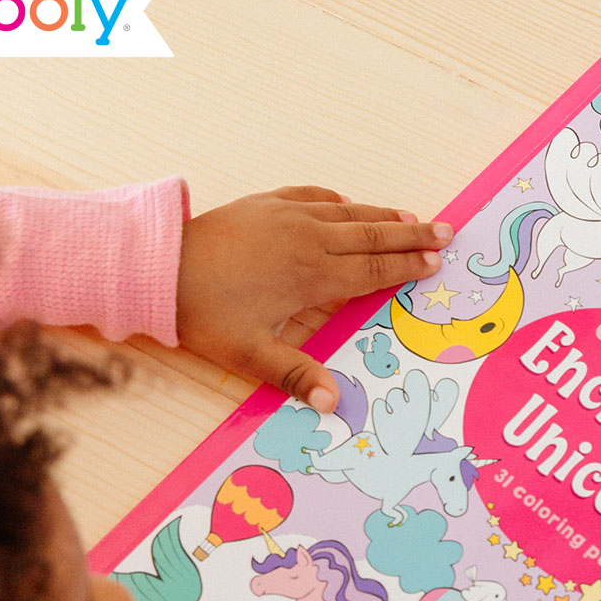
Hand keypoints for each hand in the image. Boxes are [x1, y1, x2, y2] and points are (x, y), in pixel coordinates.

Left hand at [175, 186, 450, 410]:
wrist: (154, 265)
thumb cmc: (203, 313)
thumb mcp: (249, 354)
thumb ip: (295, 376)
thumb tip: (333, 404)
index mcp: (310, 275)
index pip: (371, 269)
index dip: (406, 266)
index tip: (435, 264)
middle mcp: (305, 238)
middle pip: (371, 235)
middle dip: (411, 235)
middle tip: (446, 232)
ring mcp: (285, 216)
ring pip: (348, 212)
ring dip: (383, 215)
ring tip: (413, 217)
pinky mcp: (264, 204)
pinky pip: (312, 196)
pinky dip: (338, 202)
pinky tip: (348, 205)